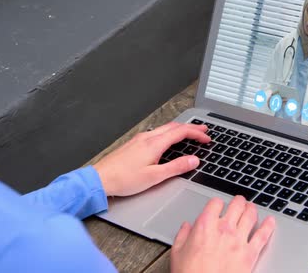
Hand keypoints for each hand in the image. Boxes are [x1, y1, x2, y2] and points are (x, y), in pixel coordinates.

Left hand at [93, 122, 209, 196]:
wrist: (100, 179)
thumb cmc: (124, 179)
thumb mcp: (154, 177)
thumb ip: (176, 167)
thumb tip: (193, 160)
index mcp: (154, 144)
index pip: (181, 132)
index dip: (197, 134)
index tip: (207, 138)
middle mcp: (147, 137)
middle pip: (174, 127)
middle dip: (191, 127)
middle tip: (203, 131)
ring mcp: (140, 139)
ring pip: (165, 128)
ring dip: (180, 129)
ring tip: (190, 133)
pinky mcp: (134, 144)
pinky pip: (156, 133)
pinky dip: (169, 133)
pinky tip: (168, 140)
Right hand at [170, 196, 275, 272]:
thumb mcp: (177, 253)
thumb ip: (182, 236)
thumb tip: (186, 227)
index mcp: (205, 226)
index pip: (215, 203)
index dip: (217, 203)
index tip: (217, 206)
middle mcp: (224, 229)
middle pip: (236, 205)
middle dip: (239, 201)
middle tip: (240, 201)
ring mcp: (239, 240)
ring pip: (250, 216)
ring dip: (252, 209)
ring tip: (252, 207)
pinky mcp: (250, 254)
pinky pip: (263, 235)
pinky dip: (268, 226)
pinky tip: (271, 222)